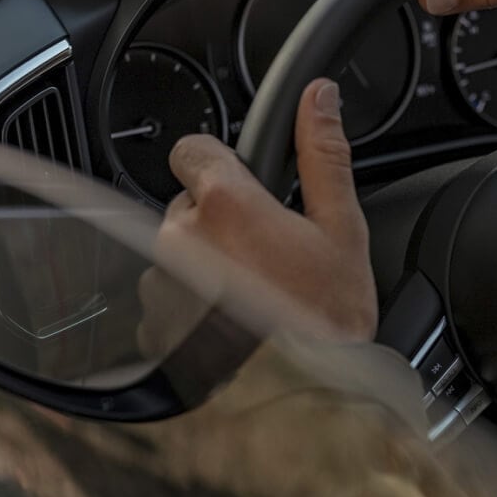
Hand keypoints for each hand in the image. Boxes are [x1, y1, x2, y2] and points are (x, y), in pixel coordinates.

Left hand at [137, 79, 376, 358]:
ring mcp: (161, 283)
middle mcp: (180, 237)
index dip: (221, 163)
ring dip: (206, 263)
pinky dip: (192, 303)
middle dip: (222, 221)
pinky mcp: (153, 323)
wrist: (306, 398)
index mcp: (226, 204)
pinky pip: (167, 294)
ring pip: (177, 250)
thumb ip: (324, 156)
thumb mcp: (343, 229)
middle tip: (268, 256)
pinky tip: (232, 320)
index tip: (246, 186)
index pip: (193, 148)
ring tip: (252, 295)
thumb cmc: (328, 321)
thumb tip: (320, 98)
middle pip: (189, 203)